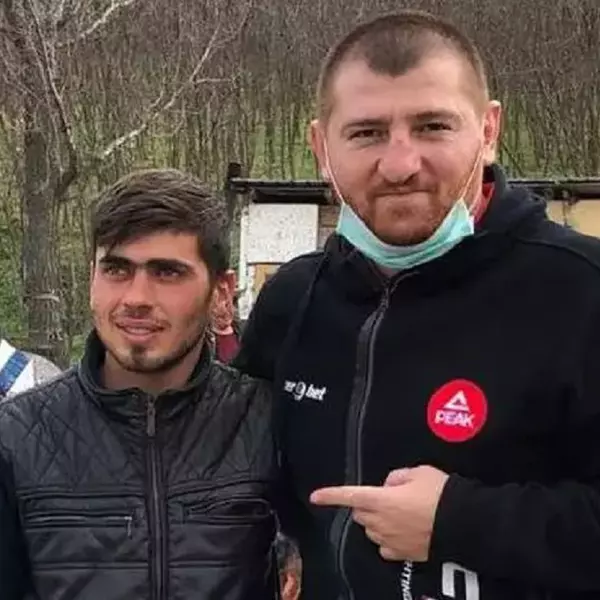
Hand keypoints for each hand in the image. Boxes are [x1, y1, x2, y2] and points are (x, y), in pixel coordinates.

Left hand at [310, 465, 448, 561]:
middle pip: (360, 513)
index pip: (349, 495)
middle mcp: (381, 521)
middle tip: (387, 496)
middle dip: (366, 504)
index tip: (315, 496)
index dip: (330, 495)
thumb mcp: (419, 472)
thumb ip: (397, 476)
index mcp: (381, 499)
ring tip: (399, 512)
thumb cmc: (440, 494)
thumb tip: (390, 485)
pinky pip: (384, 546)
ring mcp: (390, 540)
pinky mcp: (402, 554)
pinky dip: (387, 538)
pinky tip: (401, 531)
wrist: (463, 524)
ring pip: (370, 529)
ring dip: (376, 520)